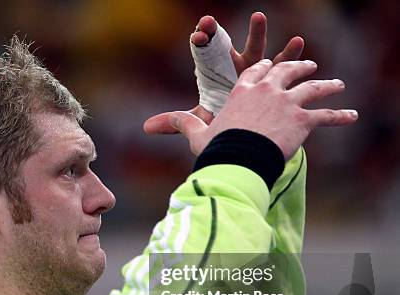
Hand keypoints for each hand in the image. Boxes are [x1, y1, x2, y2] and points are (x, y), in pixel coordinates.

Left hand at [144, 12, 304, 133]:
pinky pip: (281, 63)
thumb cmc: (224, 117)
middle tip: (210, 22)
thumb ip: (178, 122)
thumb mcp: (202, 119)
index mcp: (215, 71)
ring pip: (255, 48)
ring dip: (257, 33)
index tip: (198, 35)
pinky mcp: (274, 75)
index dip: (201, 42)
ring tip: (258, 17)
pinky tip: (298, 40)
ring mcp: (254, 67)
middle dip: (218, 33)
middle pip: (224, 45)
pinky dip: (289, 53)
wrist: (246, 124)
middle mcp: (233, 65)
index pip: (204, 52)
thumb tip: (146, 128)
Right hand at [167, 59, 357, 159]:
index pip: (255, 71)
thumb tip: (149, 125)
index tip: (270, 67)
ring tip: (336, 85)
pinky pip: (326, 115)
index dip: (264, 68)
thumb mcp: (197, 134)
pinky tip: (351, 115)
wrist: (238, 160)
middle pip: (286, 71)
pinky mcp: (303, 119)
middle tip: (308, 65)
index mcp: (242, 90)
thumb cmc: (217, 148)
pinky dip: (340, 115)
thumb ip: (181, 124)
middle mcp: (267, 90)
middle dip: (298, 66)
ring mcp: (287, 103)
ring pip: (312, 88)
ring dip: (325, 85)